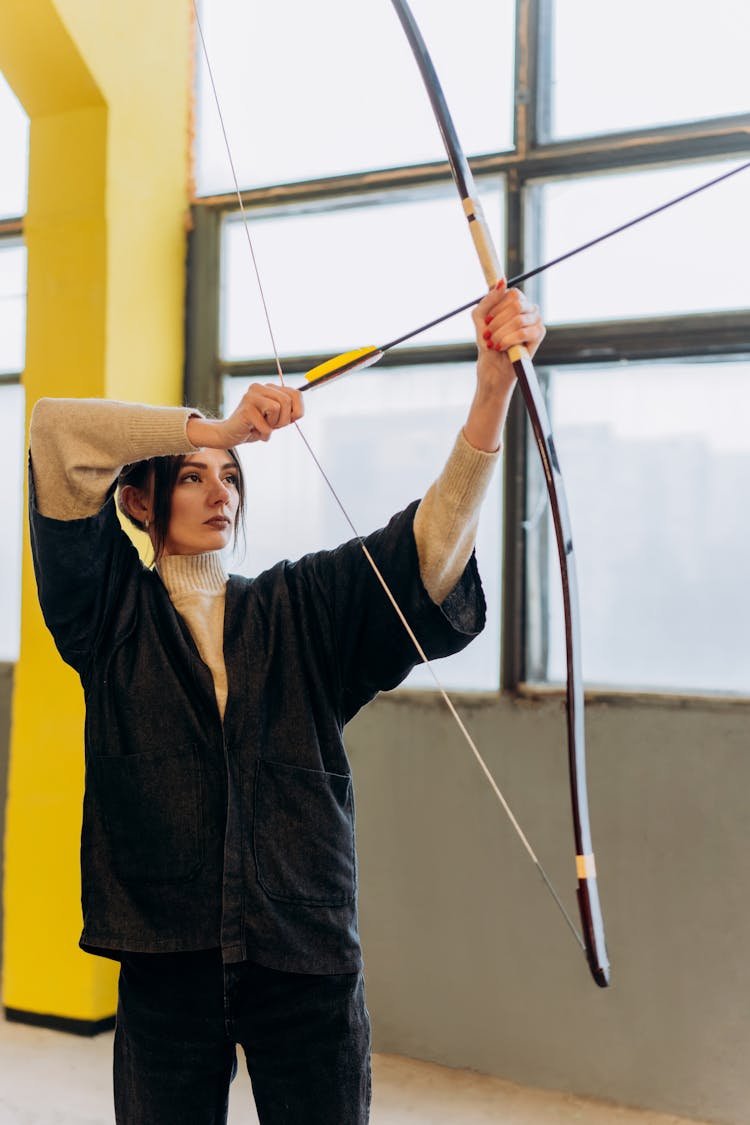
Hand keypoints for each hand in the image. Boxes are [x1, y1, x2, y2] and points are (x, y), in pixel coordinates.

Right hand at [188, 383, 303, 447]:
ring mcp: (251, 396)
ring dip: (273, 426)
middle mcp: (259, 387)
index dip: (297, 411)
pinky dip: (264, 434)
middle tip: (272, 426)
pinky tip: (254, 432)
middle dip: (284, 420)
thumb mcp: (276, 418)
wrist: (231, 434)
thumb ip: (288, 411)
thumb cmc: (256, 426)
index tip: (287, 420)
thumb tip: (298, 412)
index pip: (296, 394)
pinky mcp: (246, 408)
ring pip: (278, 408)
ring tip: (261, 427)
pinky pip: (266, 425)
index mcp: (269, 387)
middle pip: (287, 401)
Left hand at [472, 283, 545, 389]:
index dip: (497, 307)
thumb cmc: (488, 341)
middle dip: (497, 322)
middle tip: (489, 335)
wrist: (492, 365)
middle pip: (515, 304)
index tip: (487, 321)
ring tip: (494, 343)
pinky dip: (508, 340)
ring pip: (518, 319)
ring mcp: (536, 319)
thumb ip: (488, 299)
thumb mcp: (480, 317)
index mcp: (515, 300)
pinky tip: (502, 347)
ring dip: (501, 333)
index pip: (511, 293)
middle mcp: (528, 307)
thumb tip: (502, 282)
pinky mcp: (539, 333)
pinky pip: (523, 332)